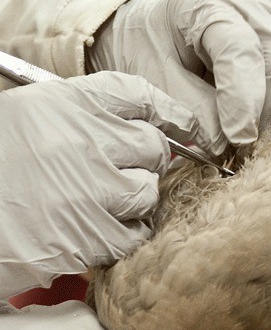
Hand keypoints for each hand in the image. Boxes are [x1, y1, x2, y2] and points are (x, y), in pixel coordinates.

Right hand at [0, 72, 197, 296]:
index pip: (137, 95)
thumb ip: (81, 119)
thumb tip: (140, 128)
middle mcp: (84, 141)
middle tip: (121, 172)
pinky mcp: (89, 235)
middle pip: (154, 146)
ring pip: (149, 192)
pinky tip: (98, 230)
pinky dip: (124, 234)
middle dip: (145, 161)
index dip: (167, 110)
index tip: (182, 125)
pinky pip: (135, 232)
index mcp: (66, 104)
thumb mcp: (27, 120)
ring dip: (134, 200)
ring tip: (101, 203)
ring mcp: (90, 189)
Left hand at [87, 0, 270, 155]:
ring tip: (253, 128)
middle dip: (266, 115)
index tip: (237, 141)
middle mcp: (253, 6)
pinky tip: (269, 115)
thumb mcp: (154, 82)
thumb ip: (192, 111)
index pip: (241, 51)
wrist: (160, 29)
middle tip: (239, 145)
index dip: (243, 102)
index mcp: (208, 4)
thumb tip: (228, 146)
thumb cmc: (152, 52)